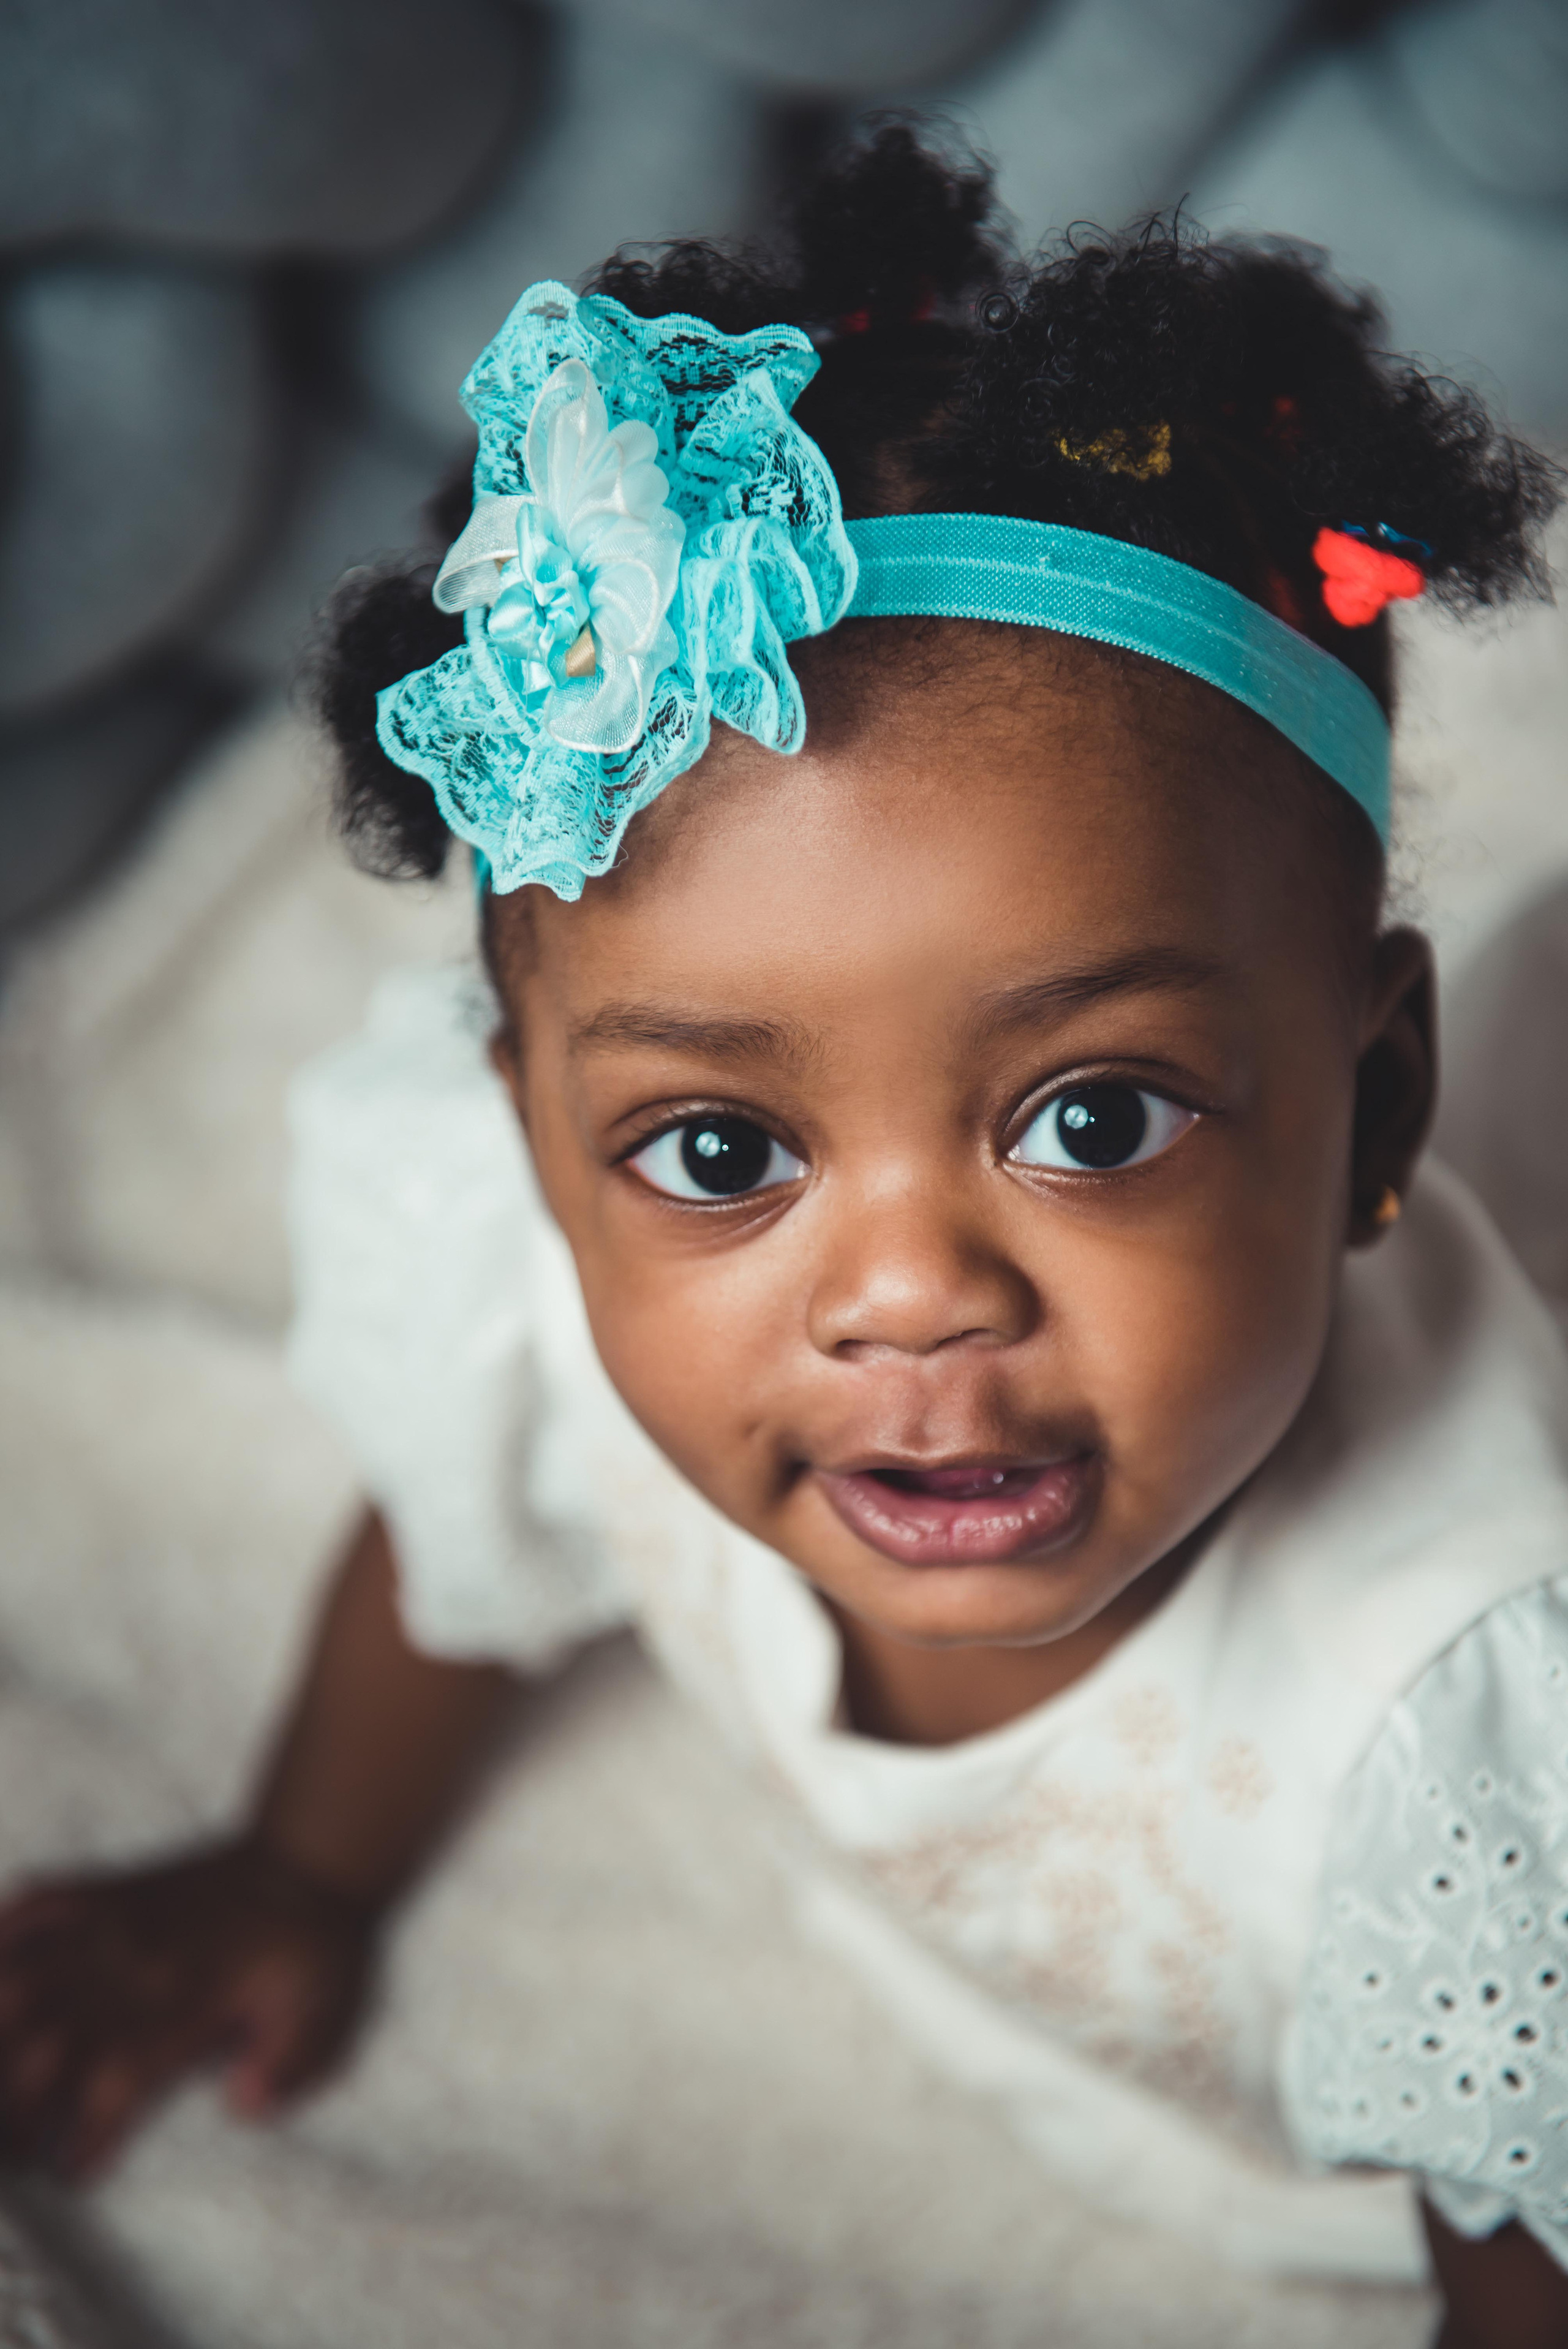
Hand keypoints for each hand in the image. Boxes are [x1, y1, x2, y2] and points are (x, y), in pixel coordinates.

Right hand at [0, 1839, 377, 2180]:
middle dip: (21, 2111)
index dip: (84, 2137)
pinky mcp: (113, 1887)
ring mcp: (117, 1919)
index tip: (70, 2172)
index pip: (114, 2085)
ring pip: (24, 1983)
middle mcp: (137, 1964)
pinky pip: (38, 1902)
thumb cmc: (322, 1946)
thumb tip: (240, 2105)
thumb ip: (293, 2070)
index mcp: (188, 2003)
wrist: (316, 1854)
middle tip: (18, 2154)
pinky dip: (1, 1934)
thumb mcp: (331, 2016)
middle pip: (49, 2047)